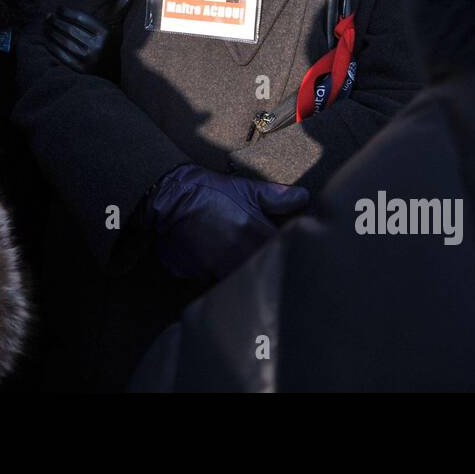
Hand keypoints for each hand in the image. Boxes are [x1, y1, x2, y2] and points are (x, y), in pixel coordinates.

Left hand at [42, 0, 129, 74]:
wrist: (116, 72)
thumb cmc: (112, 45)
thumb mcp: (116, 28)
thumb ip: (117, 12)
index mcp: (105, 33)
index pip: (81, 18)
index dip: (67, 12)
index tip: (58, 8)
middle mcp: (98, 46)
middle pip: (70, 30)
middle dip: (56, 21)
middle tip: (48, 16)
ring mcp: (89, 59)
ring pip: (64, 42)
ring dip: (51, 33)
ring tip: (45, 26)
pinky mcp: (81, 70)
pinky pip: (62, 56)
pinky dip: (52, 47)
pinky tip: (47, 40)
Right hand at [146, 163, 308, 281]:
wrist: (170, 197)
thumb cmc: (211, 191)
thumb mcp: (245, 189)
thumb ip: (276, 197)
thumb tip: (303, 197)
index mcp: (256, 237)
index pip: (282, 256)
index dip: (286, 257)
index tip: (290, 259)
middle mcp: (239, 257)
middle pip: (261, 275)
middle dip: (264, 272)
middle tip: (266, 267)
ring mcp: (216, 269)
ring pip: (237, 284)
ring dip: (241, 279)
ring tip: (237, 269)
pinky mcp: (196, 276)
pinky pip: (211, 284)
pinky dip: (215, 278)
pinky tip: (214, 269)